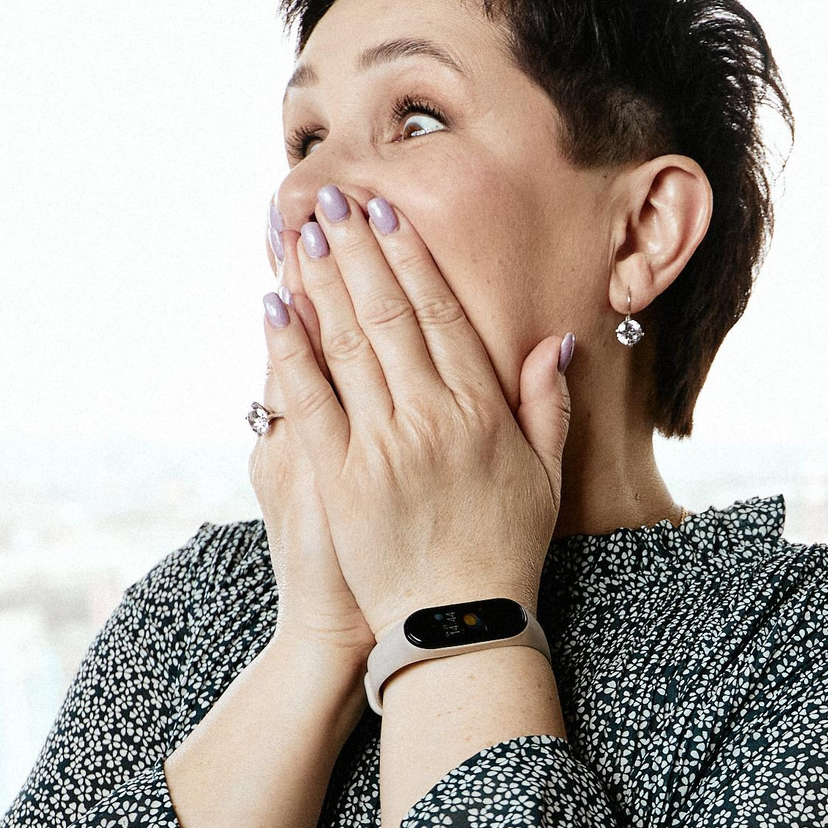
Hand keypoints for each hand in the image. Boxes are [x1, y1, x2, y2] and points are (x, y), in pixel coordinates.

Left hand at [267, 184, 572, 630]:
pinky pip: (309, 399)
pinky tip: (274, 304)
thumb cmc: (503, 553)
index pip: (442, 318)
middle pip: (389, 316)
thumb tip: (553, 345)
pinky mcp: (341, 477)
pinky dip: (289, 348)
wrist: (457, 624)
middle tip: (332, 203)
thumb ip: (546, 407)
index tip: (387, 217)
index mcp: (483, 415)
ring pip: (348, 345)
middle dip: (357, 253)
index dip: (411, 262)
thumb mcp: (544, 478)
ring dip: (322, 282)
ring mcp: (384, 447)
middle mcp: (434, 420)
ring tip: (301, 232)